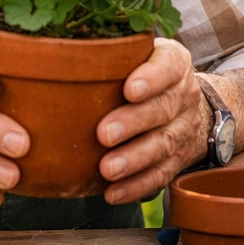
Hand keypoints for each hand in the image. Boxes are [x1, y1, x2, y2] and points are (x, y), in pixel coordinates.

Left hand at [96, 38, 208, 204]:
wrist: (184, 100)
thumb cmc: (145, 71)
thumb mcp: (138, 52)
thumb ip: (112, 53)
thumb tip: (59, 56)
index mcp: (174, 62)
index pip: (168, 66)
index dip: (151, 78)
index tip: (129, 89)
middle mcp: (183, 94)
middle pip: (163, 109)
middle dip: (134, 122)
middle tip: (104, 134)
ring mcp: (184, 128)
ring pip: (163, 145)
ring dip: (134, 159)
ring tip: (107, 169)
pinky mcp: (180, 158)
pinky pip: (161, 174)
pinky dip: (137, 186)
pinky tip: (114, 192)